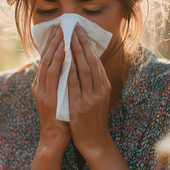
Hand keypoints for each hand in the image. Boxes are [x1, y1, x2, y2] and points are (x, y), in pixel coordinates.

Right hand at [32, 25, 71, 152]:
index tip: (59, 31)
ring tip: (62, 33)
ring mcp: (42, 92)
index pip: (46, 60)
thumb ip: (60, 84)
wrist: (53, 140)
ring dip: (55, 47)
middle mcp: (39, 86)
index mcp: (41, 85)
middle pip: (45, 58)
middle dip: (53, 41)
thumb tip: (69, 70)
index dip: (52, 45)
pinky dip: (58, 62)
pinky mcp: (48, 98)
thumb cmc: (60, 119)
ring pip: (48, 63)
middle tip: (60, 26)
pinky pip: (53, 76)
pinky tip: (64, 51)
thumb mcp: (59, 98)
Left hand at [68, 24, 111, 154]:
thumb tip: (85, 65)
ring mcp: (91, 98)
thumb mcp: (97, 98)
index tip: (80, 31)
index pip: (96, 61)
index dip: (88, 45)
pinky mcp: (80, 107)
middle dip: (82, 44)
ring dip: (76, 54)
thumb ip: (93, 83)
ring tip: (69, 39)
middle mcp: (100, 90)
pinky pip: (74, 86)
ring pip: (84, 71)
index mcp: (104, 87)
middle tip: (74, 29)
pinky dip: (70, 72)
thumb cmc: (93, 118)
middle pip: (91, 62)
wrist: (94, 140)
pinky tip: (65, 62)